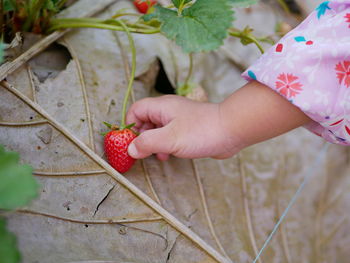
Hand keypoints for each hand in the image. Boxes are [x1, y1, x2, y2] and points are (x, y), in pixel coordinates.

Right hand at [126, 95, 242, 160]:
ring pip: (157, 130)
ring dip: (154, 143)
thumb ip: (147, 143)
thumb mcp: (169, 139)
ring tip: (158, 155)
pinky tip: (169, 155)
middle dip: (141, 137)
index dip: (130, 126)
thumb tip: (130, 149)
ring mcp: (179, 120)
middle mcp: (168, 111)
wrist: (231, 130)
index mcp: (161, 107)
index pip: (136, 110)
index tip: (131, 143)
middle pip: (145, 120)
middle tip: (143, 152)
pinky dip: (165, 145)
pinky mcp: (187, 130)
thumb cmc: (200, 131)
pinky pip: (169, 136)